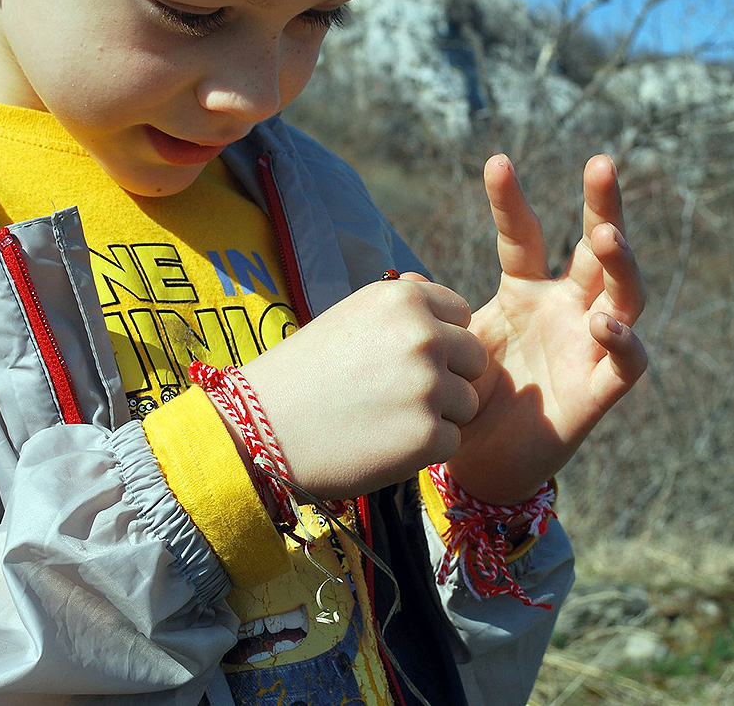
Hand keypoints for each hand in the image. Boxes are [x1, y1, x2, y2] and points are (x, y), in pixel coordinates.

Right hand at [232, 277, 487, 500]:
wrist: (259, 429)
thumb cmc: (304, 372)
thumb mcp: (350, 317)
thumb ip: (398, 304)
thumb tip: (427, 283)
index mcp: (404, 298)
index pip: (461, 314)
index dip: (439, 340)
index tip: (402, 358)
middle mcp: (423, 335)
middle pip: (474, 359)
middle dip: (448, 377)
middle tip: (397, 394)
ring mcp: (428, 386)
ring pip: (466, 403)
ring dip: (436, 415)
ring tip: (384, 418)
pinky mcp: (427, 435)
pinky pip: (451, 441)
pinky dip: (423, 449)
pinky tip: (382, 443)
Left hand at [447, 154, 647, 503]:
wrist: (478, 465)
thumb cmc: (466, 398)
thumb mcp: (449, 346)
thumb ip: (434, 314)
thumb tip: (404, 279)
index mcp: (526, 291)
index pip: (525, 235)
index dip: (512, 201)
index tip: (496, 162)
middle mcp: (566, 309)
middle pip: (597, 249)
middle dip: (604, 205)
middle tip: (602, 162)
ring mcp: (588, 345)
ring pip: (625, 295)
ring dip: (621, 264)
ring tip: (607, 237)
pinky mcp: (599, 390)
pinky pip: (627, 362)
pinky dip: (622, 342)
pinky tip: (603, 323)